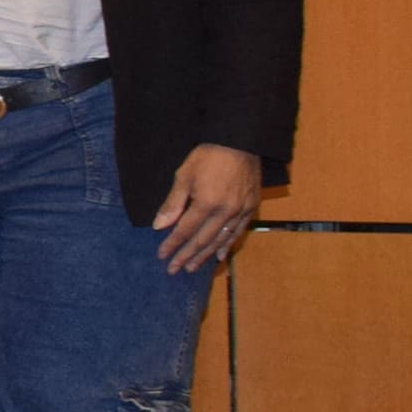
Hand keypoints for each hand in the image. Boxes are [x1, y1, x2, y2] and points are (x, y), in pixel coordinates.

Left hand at [154, 143, 262, 272]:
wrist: (240, 141)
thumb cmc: (207, 156)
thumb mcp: (184, 175)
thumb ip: (172, 203)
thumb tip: (159, 226)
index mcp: (206, 203)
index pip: (185, 231)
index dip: (173, 245)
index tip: (162, 256)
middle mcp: (225, 211)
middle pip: (203, 240)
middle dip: (187, 256)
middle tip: (175, 270)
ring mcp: (241, 211)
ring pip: (221, 240)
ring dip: (206, 255)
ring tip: (193, 267)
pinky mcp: (252, 207)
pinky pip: (239, 231)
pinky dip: (228, 245)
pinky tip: (220, 256)